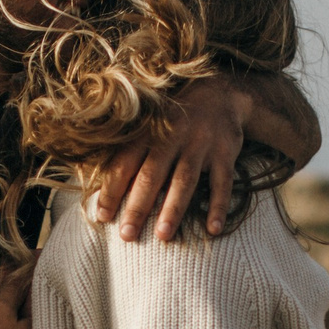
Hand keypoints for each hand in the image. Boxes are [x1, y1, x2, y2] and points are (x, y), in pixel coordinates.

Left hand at [91, 80, 250, 242]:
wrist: (219, 92)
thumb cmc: (174, 119)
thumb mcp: (150, 127)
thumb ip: (130, 154)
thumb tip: (105, 192)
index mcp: (148, 132)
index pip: (124, 163)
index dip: (112, 190)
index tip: (102, 217)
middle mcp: (172, 136)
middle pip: (152, 175)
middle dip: (138, 206)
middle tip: (127, 235)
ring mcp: (200, 144)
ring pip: (184, 180)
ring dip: (174, 209)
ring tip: (163, 236)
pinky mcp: (225, 151)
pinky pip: (222, 182)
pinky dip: (218, 206)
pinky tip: (213, 229)